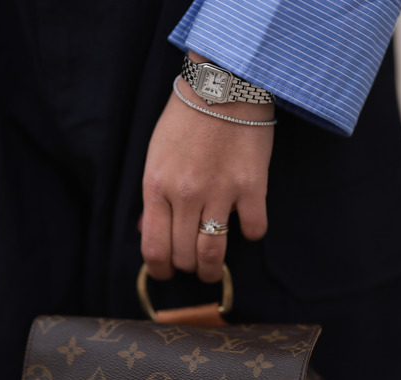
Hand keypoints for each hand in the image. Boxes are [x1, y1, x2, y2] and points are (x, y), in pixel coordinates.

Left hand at [141, 55, 273, 282]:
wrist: (222, 85)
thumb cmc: (185, 119)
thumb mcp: (156, 155)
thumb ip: (153, 195)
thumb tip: (147, 230)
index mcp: (156, 187)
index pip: (153, 247)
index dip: (158, 270)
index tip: (164, 274)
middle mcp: (185, 195)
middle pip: (184, 255)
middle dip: (186, 268)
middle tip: (192, 266)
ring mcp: (220, 192)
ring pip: (214, 252)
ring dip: (213, 269)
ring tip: (213, 269)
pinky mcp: (252, 186)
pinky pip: (254, 229)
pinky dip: (251, 233)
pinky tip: (247, 225)